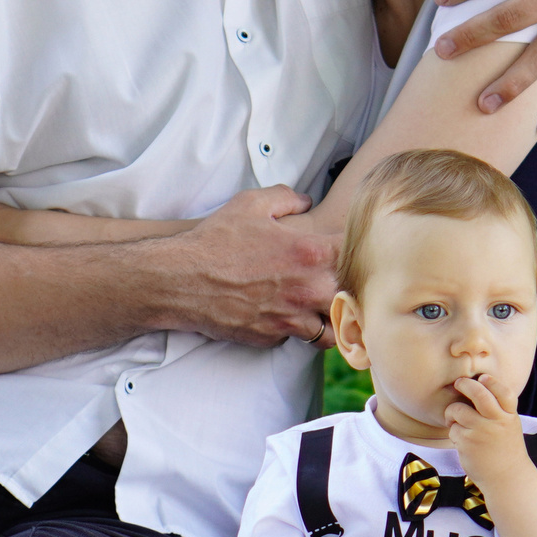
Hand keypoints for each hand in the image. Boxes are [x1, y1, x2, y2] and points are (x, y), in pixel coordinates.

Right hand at [154, 187, 338, 347]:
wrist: (181, 279)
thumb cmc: (215, 240)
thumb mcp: (251, 203)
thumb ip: (287, 197)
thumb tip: (305, 201)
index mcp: (310, 253)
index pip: (355, 256)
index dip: (354, 252)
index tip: (343, 250)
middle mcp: (308, 289)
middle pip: (352, 298)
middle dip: (348, 290)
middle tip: (337, 282)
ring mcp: (292, 317)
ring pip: (332, 329)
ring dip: (329, 318)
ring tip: (320, 307)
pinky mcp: (272, 336)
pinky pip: (297, 338)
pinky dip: (297, 330)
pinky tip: (286, 316)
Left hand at [443, 373, 527, 484]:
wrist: (506, 478)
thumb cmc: (504, 449)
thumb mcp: (509, 426)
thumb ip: (498, 410)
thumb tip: (476, 387)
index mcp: (509, 416)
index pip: (503, 392)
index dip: (492, 381)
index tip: (482, 377)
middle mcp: (497, 422)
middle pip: (478, 393)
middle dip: (465, 384)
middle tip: (459, 384)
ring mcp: (481, 432)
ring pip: (458, 410)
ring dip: (452, 413)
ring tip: (455, 421)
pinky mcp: (467, 443)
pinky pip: (453, 429)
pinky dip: (454, 433)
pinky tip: (462, 441)